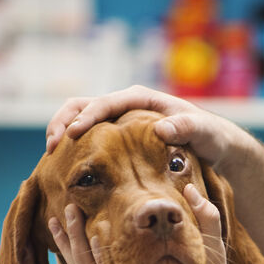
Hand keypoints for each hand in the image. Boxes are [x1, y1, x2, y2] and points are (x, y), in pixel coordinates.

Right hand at [45, 85, 251, 172]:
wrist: (212, 145)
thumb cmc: (209, 136)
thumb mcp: (203, 132)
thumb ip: (186, 128)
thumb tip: (161, 128)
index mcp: (140, 98)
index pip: (105, 102)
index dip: (87, 117)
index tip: (73, 134)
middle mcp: (125, 104)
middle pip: (83, 105)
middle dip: (64, 122)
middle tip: (51, 146)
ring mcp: (119, 120)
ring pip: (80, 119)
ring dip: (62, 133)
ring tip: (51, 155)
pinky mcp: (117, 136)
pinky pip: (89, 137)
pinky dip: (73, 147)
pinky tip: (65, 165)